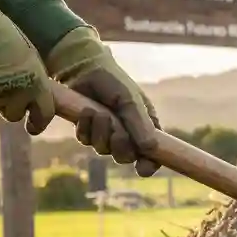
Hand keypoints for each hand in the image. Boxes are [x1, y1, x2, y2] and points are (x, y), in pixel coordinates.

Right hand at [0, 0, 54, 133]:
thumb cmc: (1, 35)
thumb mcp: (29, 58)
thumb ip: (34, 80)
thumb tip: (34, 97)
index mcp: (37, 83)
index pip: (44, 114)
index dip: (38, 123)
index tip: (32, 126)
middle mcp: (18, 94)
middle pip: (14, 115)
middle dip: (9, 106)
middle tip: (4, 90)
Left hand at [45, 25, 159, 176]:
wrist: (84, 67)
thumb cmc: (113, 81)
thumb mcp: (130, 101)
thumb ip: (140, 124)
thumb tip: (150, 148)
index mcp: (144, 127)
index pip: (151, 154)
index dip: (149, 164)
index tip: (143, 169)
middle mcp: (126, 134)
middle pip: (125, 157)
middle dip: (120, 147)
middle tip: (117, 132)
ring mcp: (106, 134)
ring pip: (104, 150)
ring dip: (101, 133)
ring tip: (98, 113)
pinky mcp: (87, 130)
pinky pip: (86, 141)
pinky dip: (86, 128)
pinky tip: (87, 111)